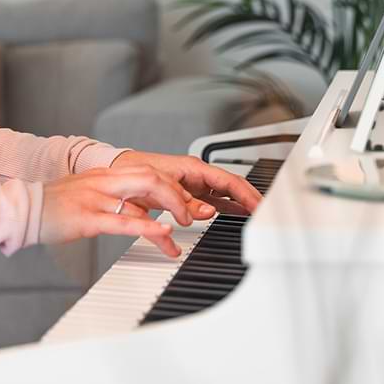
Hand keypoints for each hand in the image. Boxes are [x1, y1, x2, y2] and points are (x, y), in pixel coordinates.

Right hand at [38, 161, 221, 258]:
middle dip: (178, 196)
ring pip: (144, 195)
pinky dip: (148, 227)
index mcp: (105, 174)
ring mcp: (95, 197)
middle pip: (153, 177)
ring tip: (181, 232)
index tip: (186, 205)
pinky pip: (123, 220)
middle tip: (190, 216)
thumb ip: (115, 200)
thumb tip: (143, 213)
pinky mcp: (87, 217)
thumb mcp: (88, 195)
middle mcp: (104, 181)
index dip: (172, 189)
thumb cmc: (55, 206)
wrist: (23, 209)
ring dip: (170, 213)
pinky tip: (163, 233)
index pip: (149, 173)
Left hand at [109, 150, 262, 217]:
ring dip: (238, 204)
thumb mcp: (162, 186)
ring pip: (223, 194)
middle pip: (231, 187)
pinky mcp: (187, 193)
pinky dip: (224, 207)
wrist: (119, 169)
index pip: (229, 181)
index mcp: (194, 168)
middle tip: (265, 213)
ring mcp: (193, 184)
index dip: (247, 194)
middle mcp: (197, 175)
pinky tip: (233, 214)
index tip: (260, 205)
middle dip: (249, 198)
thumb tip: (207, 212)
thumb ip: (185, 201)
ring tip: (254, 215)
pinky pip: (211, 201)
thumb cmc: (137, 170)